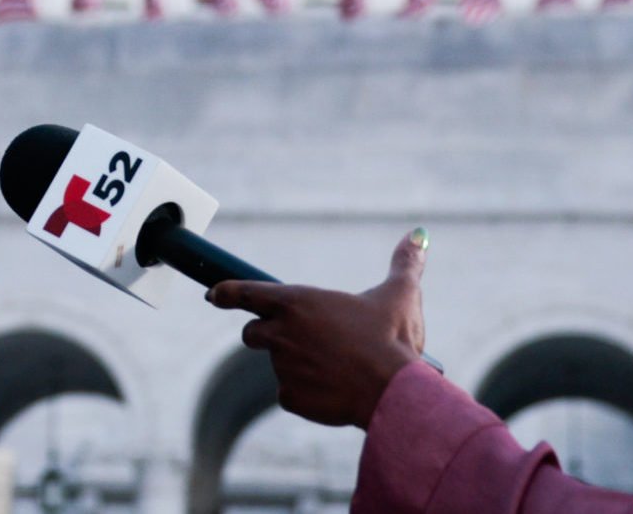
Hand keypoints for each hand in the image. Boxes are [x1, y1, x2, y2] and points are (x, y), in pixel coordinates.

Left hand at [209, 230, 429, 427]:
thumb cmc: (394, 339)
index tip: (214, 294)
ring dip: (296, 363)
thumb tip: (419, 235)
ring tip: (334, 365)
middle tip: (301, 338)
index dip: (227, 292)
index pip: (246, 292)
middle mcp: (282, 333)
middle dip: (266, 333)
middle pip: (252, 333)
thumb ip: (405, 262)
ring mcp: (282, 368)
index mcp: (298, 302)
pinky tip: (332, 388)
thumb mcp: (401, 294)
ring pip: (277, 364)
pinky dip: (305, 392)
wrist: (393, 392)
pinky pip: (289, 393)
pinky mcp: (289, 398)